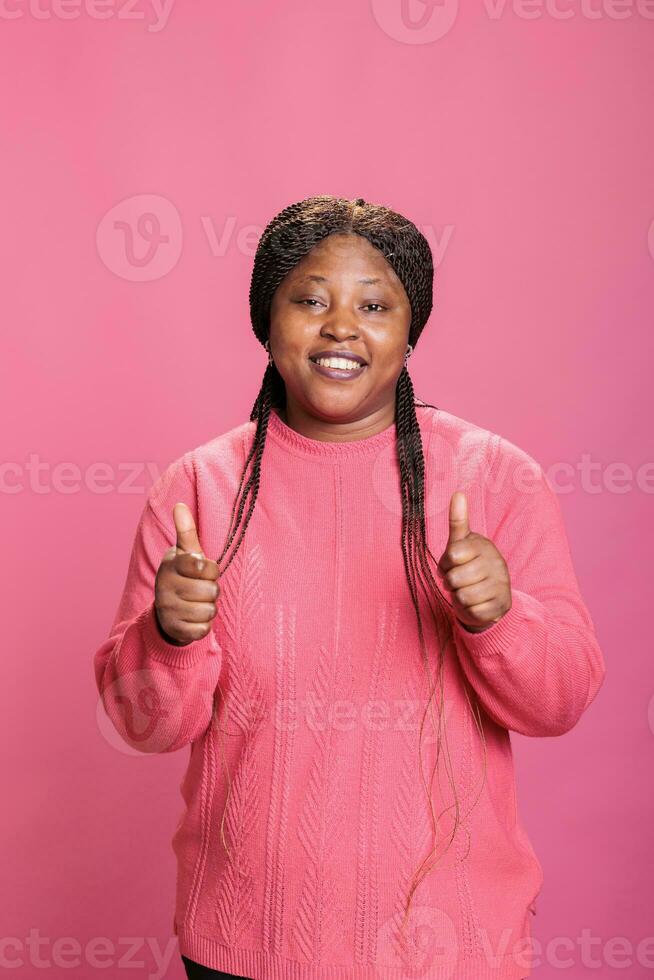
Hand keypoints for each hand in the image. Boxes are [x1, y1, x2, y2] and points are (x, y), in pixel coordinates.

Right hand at [154, 502, 220, 645]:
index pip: (204, 565)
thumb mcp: (185, 554)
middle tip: (201, 589)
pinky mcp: (174, 629)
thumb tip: (180, 505)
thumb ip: (186, 532)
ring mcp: (168, 609)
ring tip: (197, 603)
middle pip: (211, 590)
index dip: (211, 570)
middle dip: (212, 591)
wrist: (166, 611)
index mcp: (171, 565)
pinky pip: (203, 629)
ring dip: (209, 608)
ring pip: (209, 610)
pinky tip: (193, 619)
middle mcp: (166, 586)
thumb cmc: (183, 576)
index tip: (203, 570)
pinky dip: (203, 625)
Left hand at [436, 491, 511, 632]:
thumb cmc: (468, 565)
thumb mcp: (460, 544)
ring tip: (467, 590)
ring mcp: (501, 584)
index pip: (452, 555)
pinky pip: (473, 611)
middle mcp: (495, 562)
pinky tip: (476, 603)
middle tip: (459, 580)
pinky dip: (469, 611)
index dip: (446, 564)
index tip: (454, 562)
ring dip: (459, 597)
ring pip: (463, 596)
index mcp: (483, 545)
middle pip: (455, 578)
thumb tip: (458, 493)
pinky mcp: (501, 605)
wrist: (489, 595)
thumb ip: (458, 520)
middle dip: (451, 583)